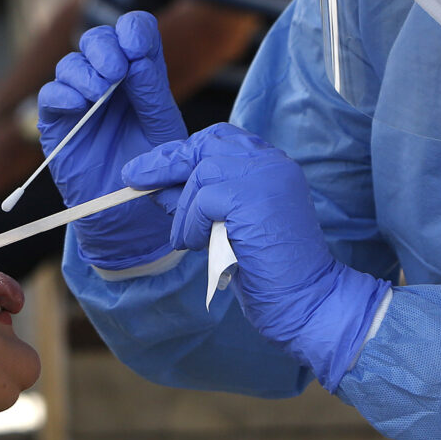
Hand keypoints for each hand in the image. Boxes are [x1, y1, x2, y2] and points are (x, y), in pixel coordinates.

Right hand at [38, 11, 187, 270]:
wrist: (134, 218)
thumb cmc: (153, 171)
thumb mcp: (162, 127)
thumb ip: (151, 91)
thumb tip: (137, 53)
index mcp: (139, 76)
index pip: (133, 32)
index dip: (133, 31)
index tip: (137, 47)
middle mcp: (107, 82)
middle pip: (96, 40)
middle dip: (104, 48)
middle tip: (116, 72)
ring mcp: (79, 101)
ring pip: (70, 65)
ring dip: (84, 73)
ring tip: (98, 93)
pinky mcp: (56, 125)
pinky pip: (49, 97)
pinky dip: (61, 94)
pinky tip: (79, 105)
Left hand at [125, 125, 389, 384]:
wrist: (306, 300)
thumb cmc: (268, 270)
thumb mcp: (227, 225)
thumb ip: (201, 200)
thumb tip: (156, 186)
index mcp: (272, 165)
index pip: (220, 139)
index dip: (183, 151)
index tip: (153, 166)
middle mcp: (272, 163)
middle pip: (206, 144)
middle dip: (165, 162)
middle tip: (134, 178)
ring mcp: (265, 177)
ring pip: (200, 174)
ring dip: (183, 211)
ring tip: (186, 241)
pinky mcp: (252, 198)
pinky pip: (203, 200)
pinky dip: (191, 225)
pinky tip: (198, 246)